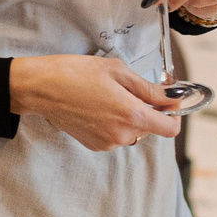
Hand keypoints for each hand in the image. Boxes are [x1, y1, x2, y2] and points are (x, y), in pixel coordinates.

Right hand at [10, 54, 180, 149]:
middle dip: (150, 109)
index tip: (170, 98)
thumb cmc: (76, 73)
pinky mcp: (95, 145)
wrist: (42, 88)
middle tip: (135, 87)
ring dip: (132, 115)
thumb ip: (149, 88)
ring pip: (134, 131)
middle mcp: (122, 134)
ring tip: (112, 94)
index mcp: (132, 114)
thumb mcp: (117, 71)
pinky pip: (117, 135)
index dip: (175, 113)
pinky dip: (116, 122)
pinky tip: (101, 105)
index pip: (170, 128)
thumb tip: (172, 96)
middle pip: (152, 127)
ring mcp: (108, 143)